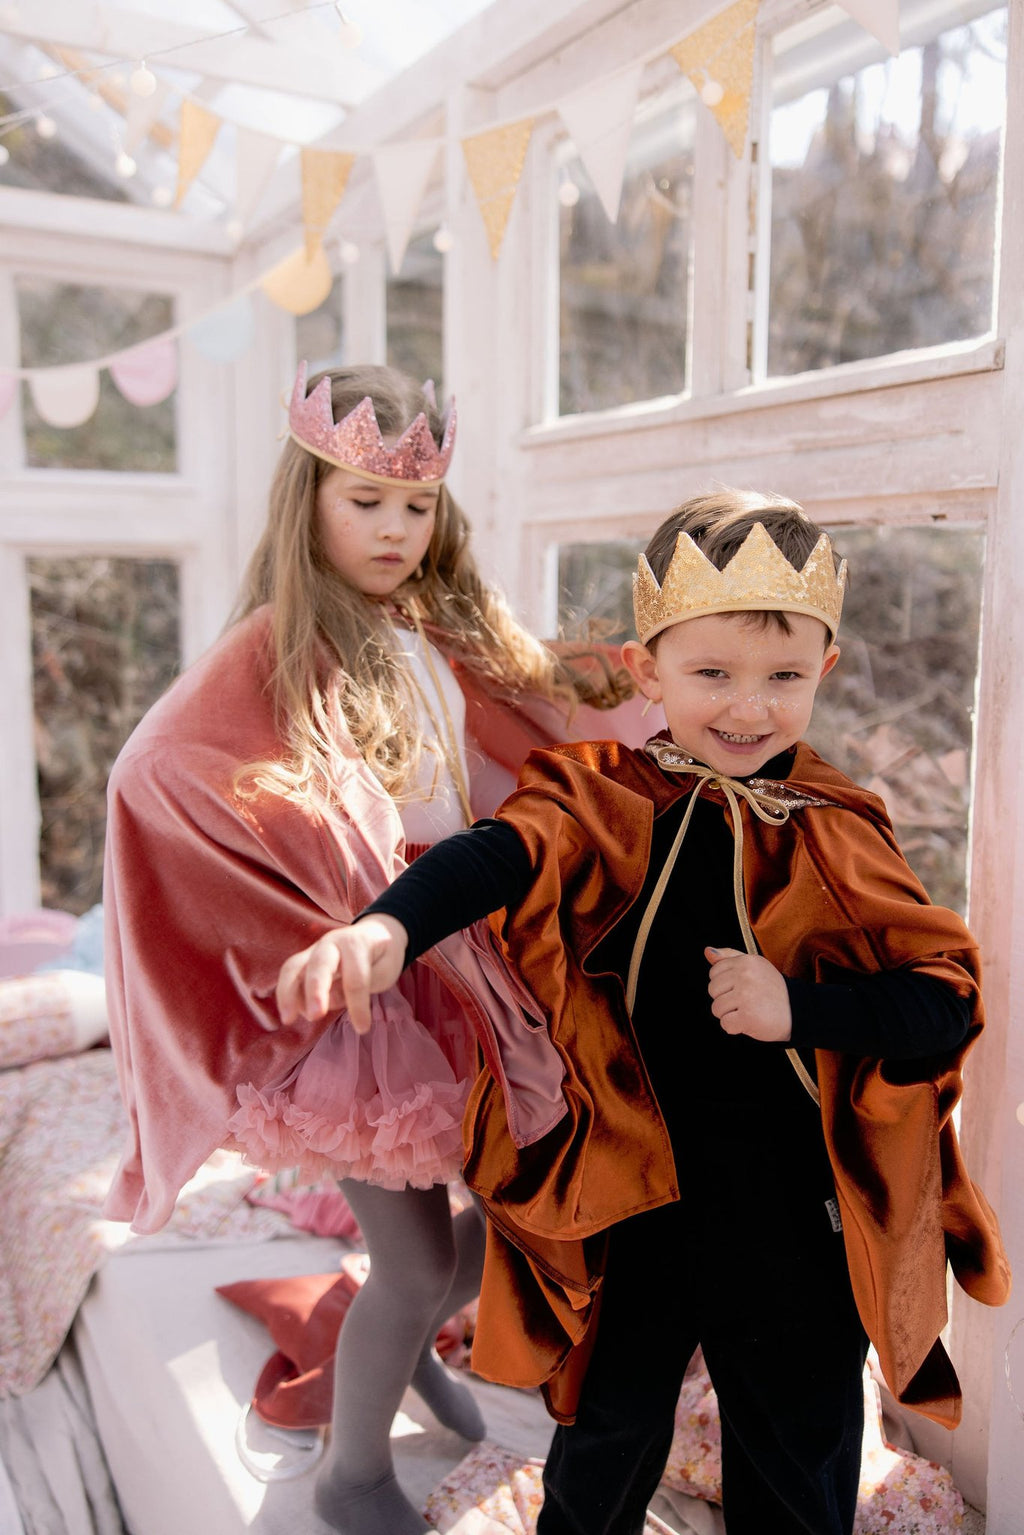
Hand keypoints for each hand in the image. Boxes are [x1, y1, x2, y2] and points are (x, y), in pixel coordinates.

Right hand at [276, 915, 408, 1034]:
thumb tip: (328, 1003)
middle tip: (315, 1016)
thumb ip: (360, 985)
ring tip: (288, 1019)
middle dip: (315, 991)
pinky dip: (286, 994)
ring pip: (293, 967)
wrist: (375, 933)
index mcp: (356, 944)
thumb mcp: (383, 970)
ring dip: (288, 993)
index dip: (358, 1005)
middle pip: (319, 965)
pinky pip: (289, 975)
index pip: (355, 977)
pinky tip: (291, 1015)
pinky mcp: (303, 960)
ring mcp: (314, 950)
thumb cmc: (382, 956)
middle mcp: (331, 943)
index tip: (363, 1028)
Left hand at [705, 946, 791, 1041]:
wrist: (797, 1012)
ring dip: (729, 1015)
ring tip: (748, 1011)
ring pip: (716, 1009)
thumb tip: (707, 951)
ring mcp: (746, 996)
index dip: (724, 984)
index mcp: (746, 962)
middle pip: (713, 990)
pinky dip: (734, 1028)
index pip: (714, 972)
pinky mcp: (748, 1017)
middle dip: (725, 999)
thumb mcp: (755, 966)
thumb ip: (730, 957)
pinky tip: (748, 1022)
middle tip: (745, 1001)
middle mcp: (745, 976)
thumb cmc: (772, 990)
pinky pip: (725, 1024)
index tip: (740, 988)